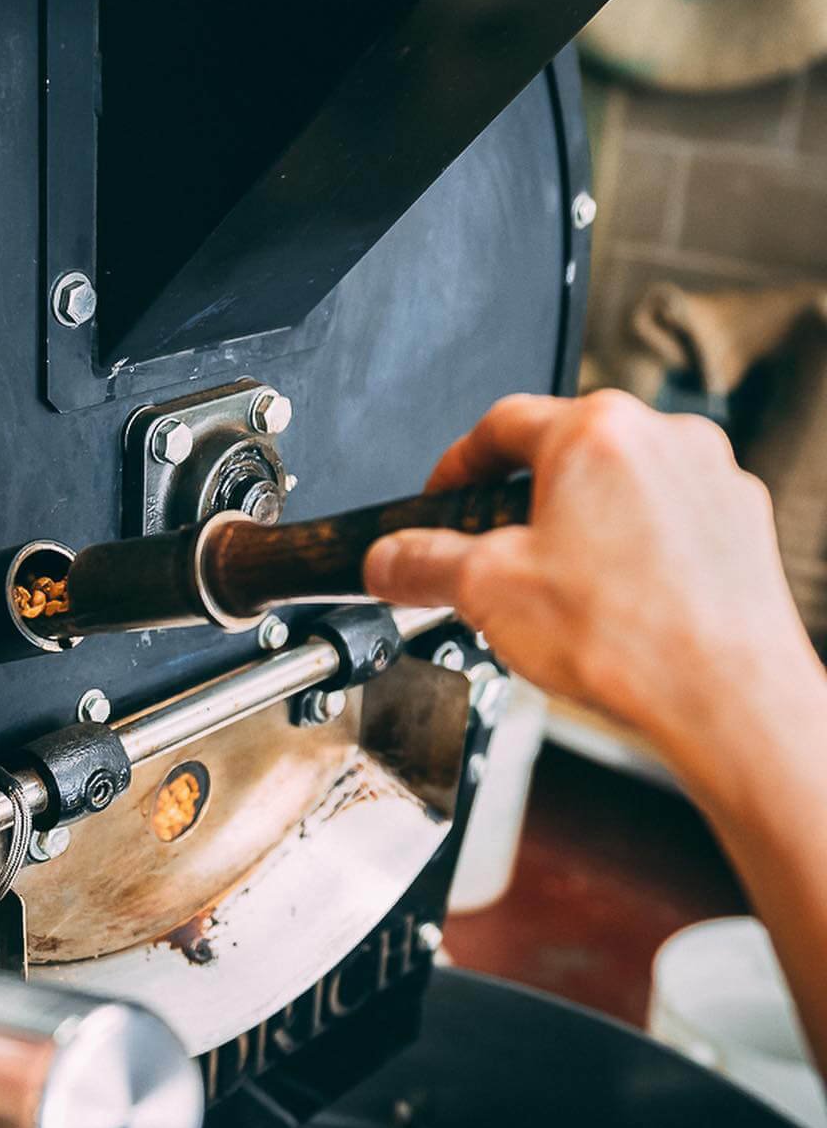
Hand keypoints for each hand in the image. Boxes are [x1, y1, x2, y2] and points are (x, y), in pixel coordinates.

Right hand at [363, 391, 821, 788]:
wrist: (726, 701)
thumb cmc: (629, 638)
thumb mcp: (485, 593)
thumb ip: (421, 564)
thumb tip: (386, 560)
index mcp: (596, 431)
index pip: (499, 426)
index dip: (455, 466)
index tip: (440, 497)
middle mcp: (664, 439)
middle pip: (564, 457)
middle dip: (519, 507)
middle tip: (492, 559)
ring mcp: (711, 481)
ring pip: (618, 491)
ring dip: (579, 531)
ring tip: (557, 596)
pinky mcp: (740, 526)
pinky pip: (666, 524)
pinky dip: (632, 554)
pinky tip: (612, 608)